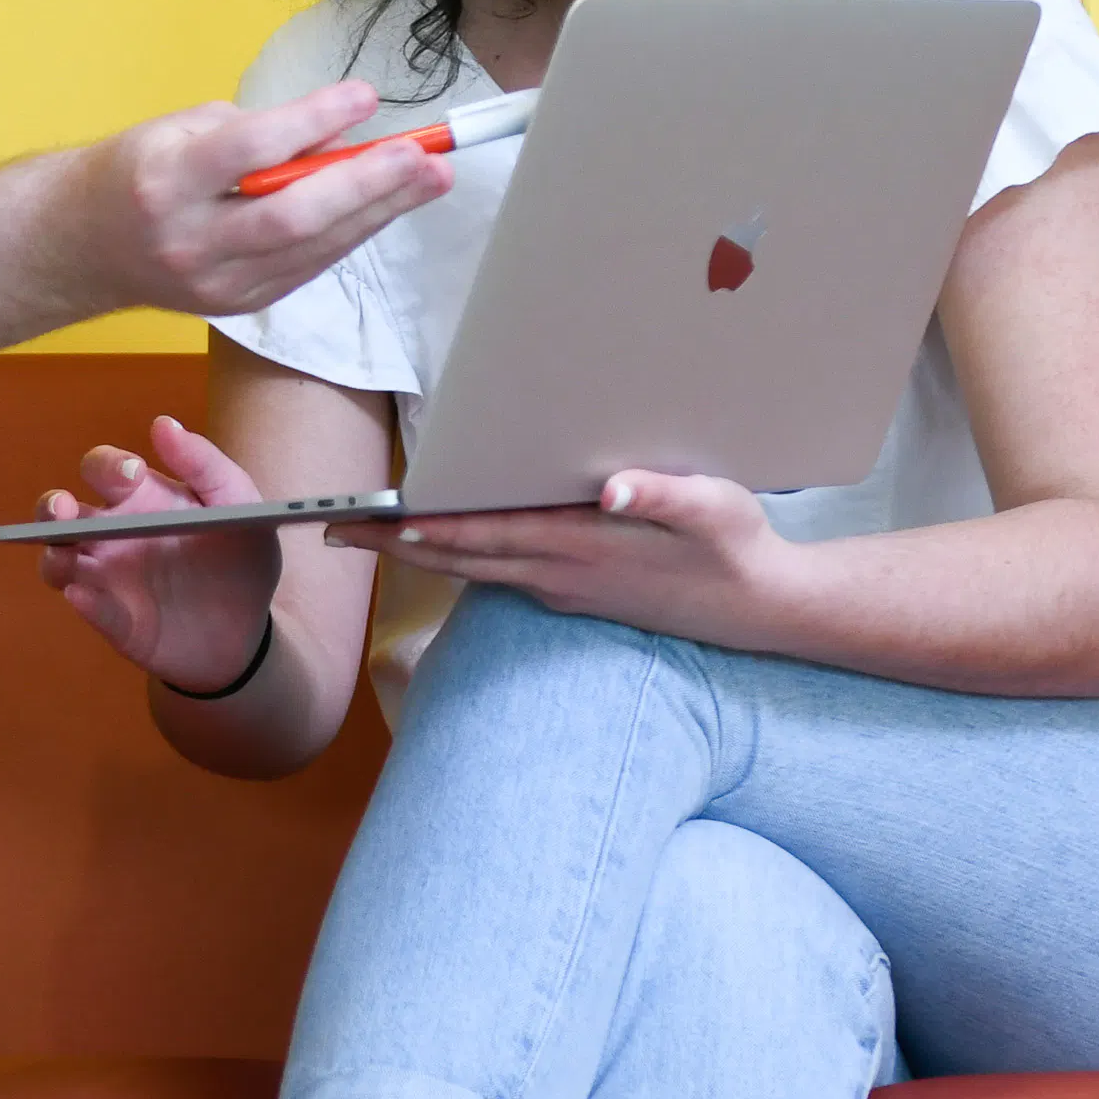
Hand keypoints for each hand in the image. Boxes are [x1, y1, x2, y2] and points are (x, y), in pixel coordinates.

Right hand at [32, 417, 288, 691]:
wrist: (249, 627)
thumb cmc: (240, 556)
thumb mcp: (238, 505)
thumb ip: (205, 465)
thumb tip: (162, 424)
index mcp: (141, 497)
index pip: (105, 470)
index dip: (107, 465)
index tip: (130, 473)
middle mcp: (111, 533)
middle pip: (61, 511)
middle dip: (53, 506)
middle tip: (64, 510)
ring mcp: (105, 577)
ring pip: (57, 559)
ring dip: (52, 553)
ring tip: (65, 554)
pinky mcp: (112, 617)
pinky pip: (88, 607)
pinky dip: (84, 602)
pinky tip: (85, 597)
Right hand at [65, 82, 444, 319]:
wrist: (84, 247)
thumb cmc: (140, 171)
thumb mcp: (182, 129)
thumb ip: (257, 132)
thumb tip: (339, 134)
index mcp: (166, 181)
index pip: (250, 151)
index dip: (313, 122)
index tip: (365, 96)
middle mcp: (189, 240)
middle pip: (292, 215)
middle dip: (367, 184)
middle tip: (424, 157)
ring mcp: (215, 283)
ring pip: (311, 249)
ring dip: (378, 212)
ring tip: (430, 178)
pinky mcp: (238, 304)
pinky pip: (307, 266)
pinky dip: (349, 233)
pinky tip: (385, 206)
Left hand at [389, 468, 788, 641]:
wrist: (763, 610)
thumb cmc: (737, 548)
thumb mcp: (713, 506)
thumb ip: (661, 491)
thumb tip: (609, 489)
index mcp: (584, 547)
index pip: (486, 535)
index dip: (427, 528)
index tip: (376, 520)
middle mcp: (562, 575)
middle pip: (461, 559)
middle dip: (396, 544)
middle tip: (335, 529)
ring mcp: (566, 590)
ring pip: (475, 572)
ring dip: (420, 554)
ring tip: (369, 535)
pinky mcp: (576, 595)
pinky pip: (501, 577)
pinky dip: (461, 561)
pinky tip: (442, 546)